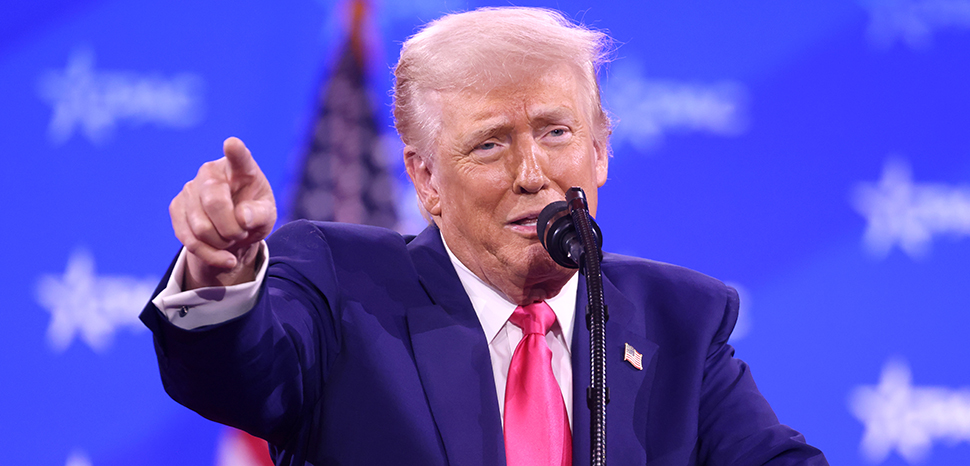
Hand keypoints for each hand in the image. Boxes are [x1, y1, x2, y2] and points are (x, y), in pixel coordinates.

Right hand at [170, 137, 276, 288]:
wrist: (233, 231)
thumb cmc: (253, 215)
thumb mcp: (267, 216)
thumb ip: (260, 214)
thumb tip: (242, 218)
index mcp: (240, 168)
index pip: (239, 157)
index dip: (235, 151)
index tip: (233, 144)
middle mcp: (210, 172)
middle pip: (214, 203)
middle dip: (232, 229)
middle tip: (242, 233)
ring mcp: (190, 188)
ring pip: (200, 227)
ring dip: (221, 243)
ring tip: (232, 240)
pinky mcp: (176, 207)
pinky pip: (189, 239)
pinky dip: (210, 254)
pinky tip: (224, 257)